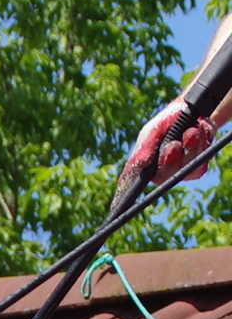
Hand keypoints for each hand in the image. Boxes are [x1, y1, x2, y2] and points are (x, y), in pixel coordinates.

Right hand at [111, 103, 214, 218]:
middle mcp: (159, 172)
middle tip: (174, 144)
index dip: (122, 197)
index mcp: (142, 166)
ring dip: (191, 146)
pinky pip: (200, 163)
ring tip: (192, 130)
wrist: (193, 112)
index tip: (116, 207)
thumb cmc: (166, 122)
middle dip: (171, 159)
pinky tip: (199, 132)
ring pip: (186, 168)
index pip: (128, 184)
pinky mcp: (197, 168)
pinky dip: (202, 145)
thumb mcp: (152, 131)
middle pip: (164, 176)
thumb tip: (139, 166)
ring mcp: (179, 171)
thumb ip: (145, 148)